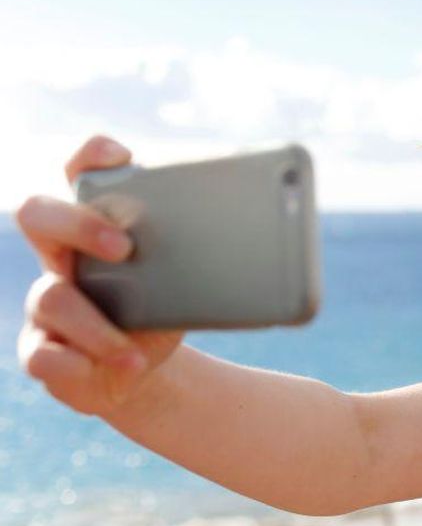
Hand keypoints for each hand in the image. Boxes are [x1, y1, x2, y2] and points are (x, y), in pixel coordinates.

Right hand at [15, 135, 185, 415]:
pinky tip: (121, 369)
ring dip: (98, 326)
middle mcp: (61, 258)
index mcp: (94, 227)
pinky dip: (81, 364)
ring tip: (138, 349)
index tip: (120, 155)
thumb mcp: (189, 280)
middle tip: (125, 246)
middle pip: (39, 215)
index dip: (89, 156)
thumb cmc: (161, 310)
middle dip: (79, 223)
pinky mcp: (43, 350)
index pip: (79, 174)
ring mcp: (45, 304)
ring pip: (50, 298)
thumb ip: (212, 254)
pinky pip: (43, 355)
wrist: (142, 370)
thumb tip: (278, 238)